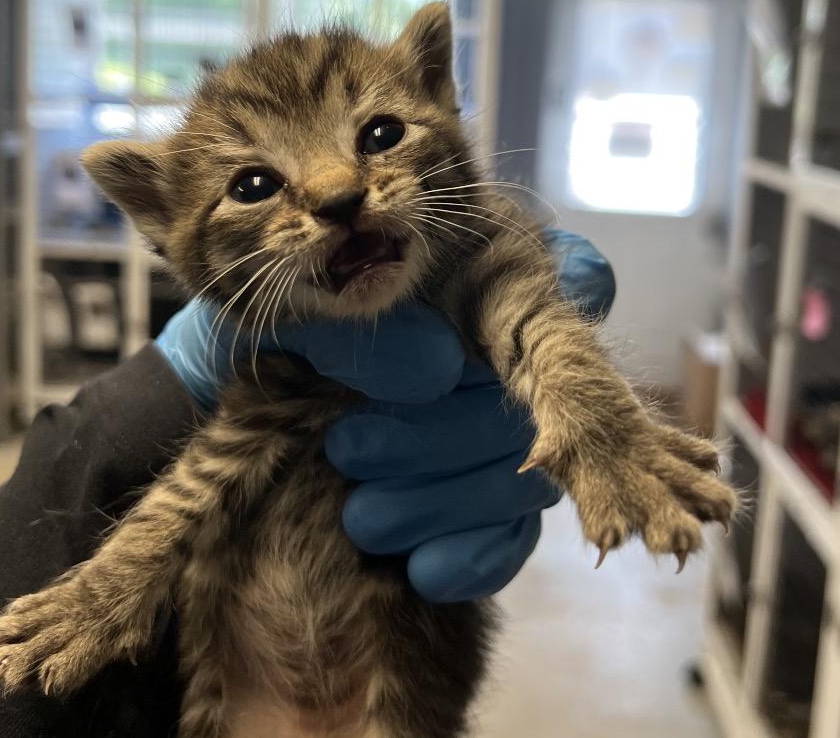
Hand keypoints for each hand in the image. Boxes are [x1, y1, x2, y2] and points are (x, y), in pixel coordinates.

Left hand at [154, 228, 615, 600]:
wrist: (261, 368)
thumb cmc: (288, 314)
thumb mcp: (299, 303)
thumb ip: (357, 323)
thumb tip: (436, 370)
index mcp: (496, 269)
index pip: (579, 289)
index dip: (543, 339)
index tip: (442, 375)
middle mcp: (526, 344)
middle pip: (528, 405)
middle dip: (433, 440)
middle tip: (345, 448)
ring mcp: (517, 423)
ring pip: (523, 476)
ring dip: (439, 503)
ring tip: (359, 513)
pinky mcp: (495, 491)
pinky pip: (514, 534)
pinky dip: (472, 555)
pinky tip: (423, 570)